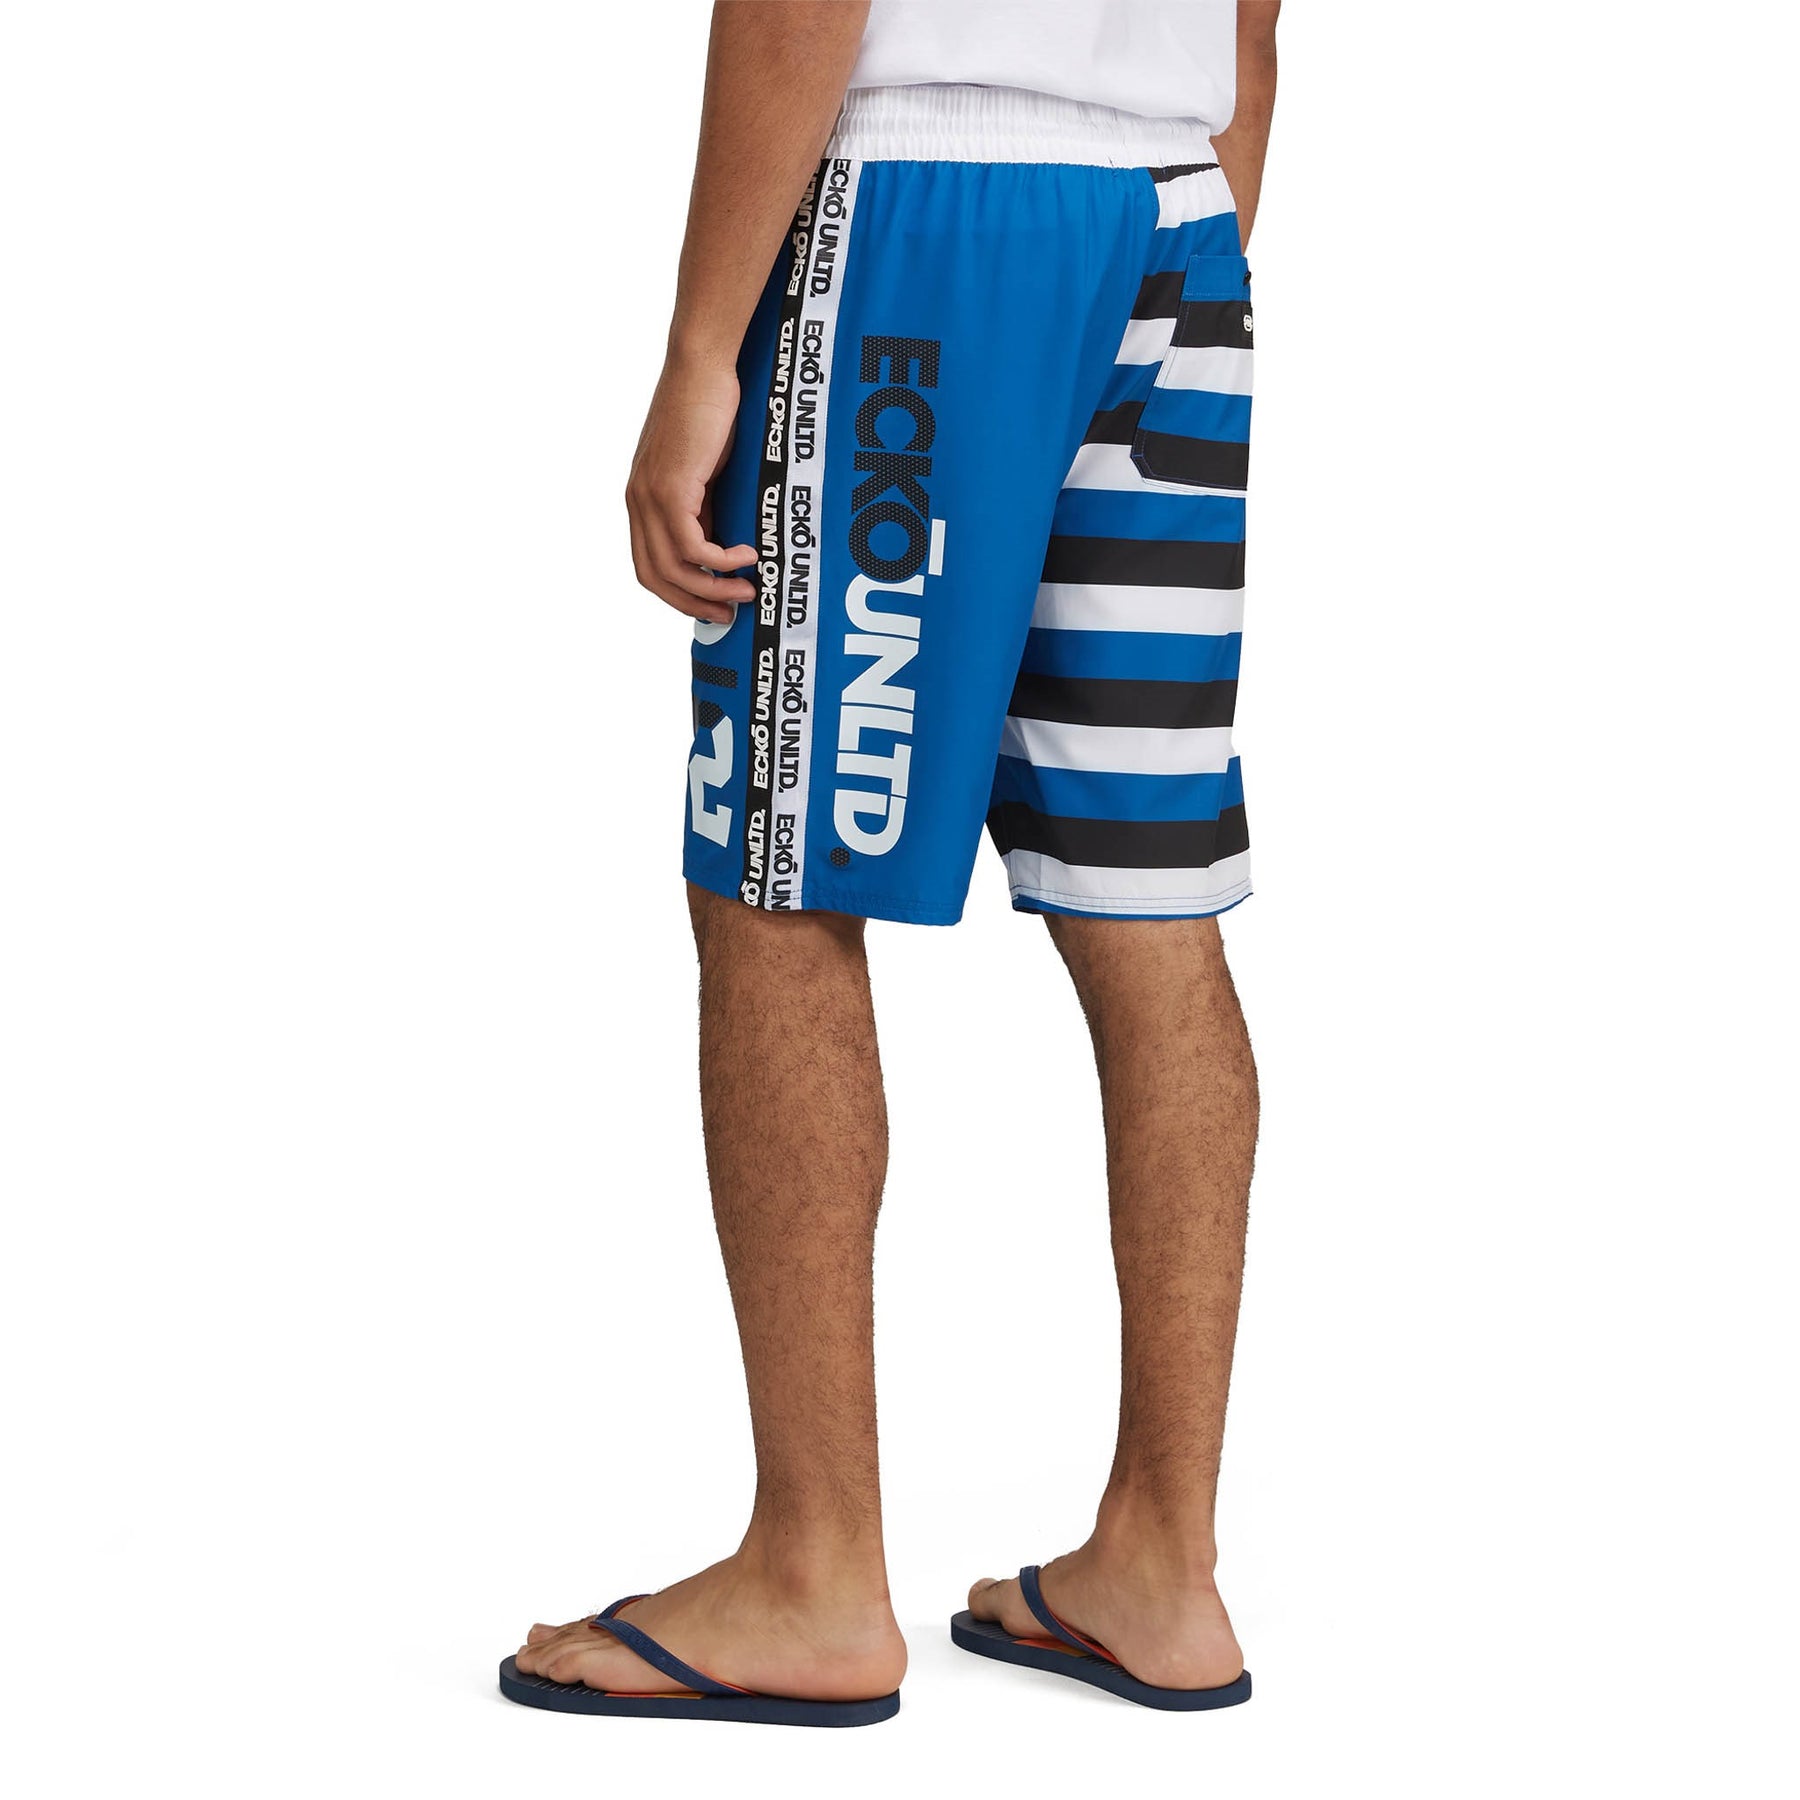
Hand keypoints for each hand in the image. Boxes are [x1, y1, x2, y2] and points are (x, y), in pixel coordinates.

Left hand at [625, 358, 756, 625]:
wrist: (702, 366)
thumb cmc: (710, 410)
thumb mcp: (706, 471)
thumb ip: (705, 507)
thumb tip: (725, 545)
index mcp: (642, 500)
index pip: (649, 566)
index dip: (679, 595)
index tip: (712, 606)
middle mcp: (638, 502)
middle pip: (655, 578)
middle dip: (693, 604)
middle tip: (730, 615)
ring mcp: (650, 496)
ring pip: (673, 569)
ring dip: (712, 589)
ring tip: (747, 591)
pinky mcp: (670, 488)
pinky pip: (692, 547)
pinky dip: (720, 562)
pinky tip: (747, 557)